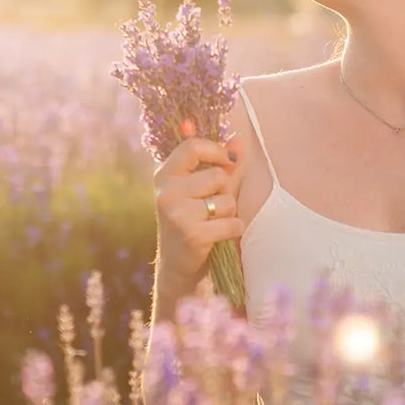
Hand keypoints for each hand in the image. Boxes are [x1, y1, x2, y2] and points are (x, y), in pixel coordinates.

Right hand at [153, 133, 244, 288]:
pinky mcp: (192, 234)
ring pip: (227, 200)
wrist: (177, 266)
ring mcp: (177, 213)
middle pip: (218, 176)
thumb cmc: (192, 221)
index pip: (192, 147)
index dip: (216, 150)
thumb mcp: (202, 190)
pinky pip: (231, 223)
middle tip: (212, 208)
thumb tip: (239, 138)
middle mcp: (166, 192)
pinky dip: (233, 230)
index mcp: (165, 175)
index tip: (228, 161)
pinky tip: (219, 237)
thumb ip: (221, 164)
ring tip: (213, 223)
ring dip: (229, 213)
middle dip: (225, 192)